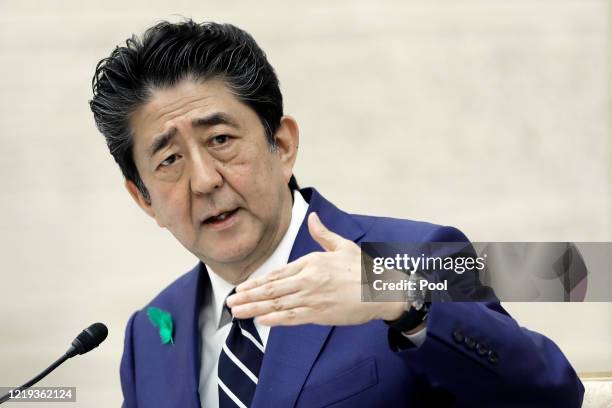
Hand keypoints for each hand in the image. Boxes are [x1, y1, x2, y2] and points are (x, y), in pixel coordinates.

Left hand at [226, 212, 405, 325]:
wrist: (383, 290)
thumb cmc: (363, 268)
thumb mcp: (343, 246)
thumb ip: (323, 234)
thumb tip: (312, 217)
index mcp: (311, 262)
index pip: (277, 274)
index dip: (257, 282)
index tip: (241, 287)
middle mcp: (308, 280)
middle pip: (271, 290)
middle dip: (248, 297)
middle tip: (230, 303)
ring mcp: (313, 298)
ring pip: (277, 305)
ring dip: (255, 309)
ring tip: (237, 313)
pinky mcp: (320, 314)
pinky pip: (292, 318)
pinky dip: (275, 320)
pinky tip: (261, 321)